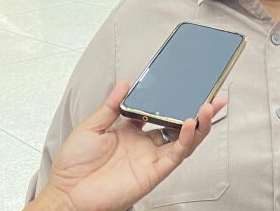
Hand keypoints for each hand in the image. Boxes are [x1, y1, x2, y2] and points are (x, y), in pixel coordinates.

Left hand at [35, 81, 225, 210]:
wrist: (67, 195)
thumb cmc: (73, 166)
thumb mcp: (90, 127)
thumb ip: (110, 106)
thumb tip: (124, 84)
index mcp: (130, 131)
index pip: (160, 112)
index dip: (174, 101)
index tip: (185, 86)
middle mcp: (145, 144)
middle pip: (179, 125)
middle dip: (198, 111)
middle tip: (213, 96)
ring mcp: (151, 158)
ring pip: (185, 139)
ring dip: (200, 124)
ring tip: (209, 106)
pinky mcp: (154, 171)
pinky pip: (176, 153)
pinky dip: (187, 138)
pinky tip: (192, 122)